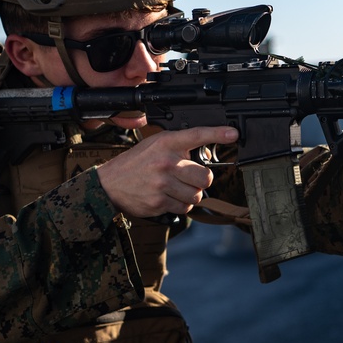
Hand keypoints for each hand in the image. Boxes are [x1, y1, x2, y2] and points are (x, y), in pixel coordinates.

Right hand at [97, 126, 238, 216]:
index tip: (233, 134)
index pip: (197, 135)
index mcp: (166, 143)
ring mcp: (162, 184)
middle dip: (201, 181)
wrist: (109, 184)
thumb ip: (179, 147)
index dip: (217, 133)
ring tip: (176, 189)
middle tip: (190, 179)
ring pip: (197, 196)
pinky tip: (168, 197)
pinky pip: (184, 209)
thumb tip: (207, 157)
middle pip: (206, 177)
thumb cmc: (136, 163)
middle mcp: (166, 162)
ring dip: (191, 195)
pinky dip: (180, 206)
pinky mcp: (159, 202)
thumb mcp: (156, 145)